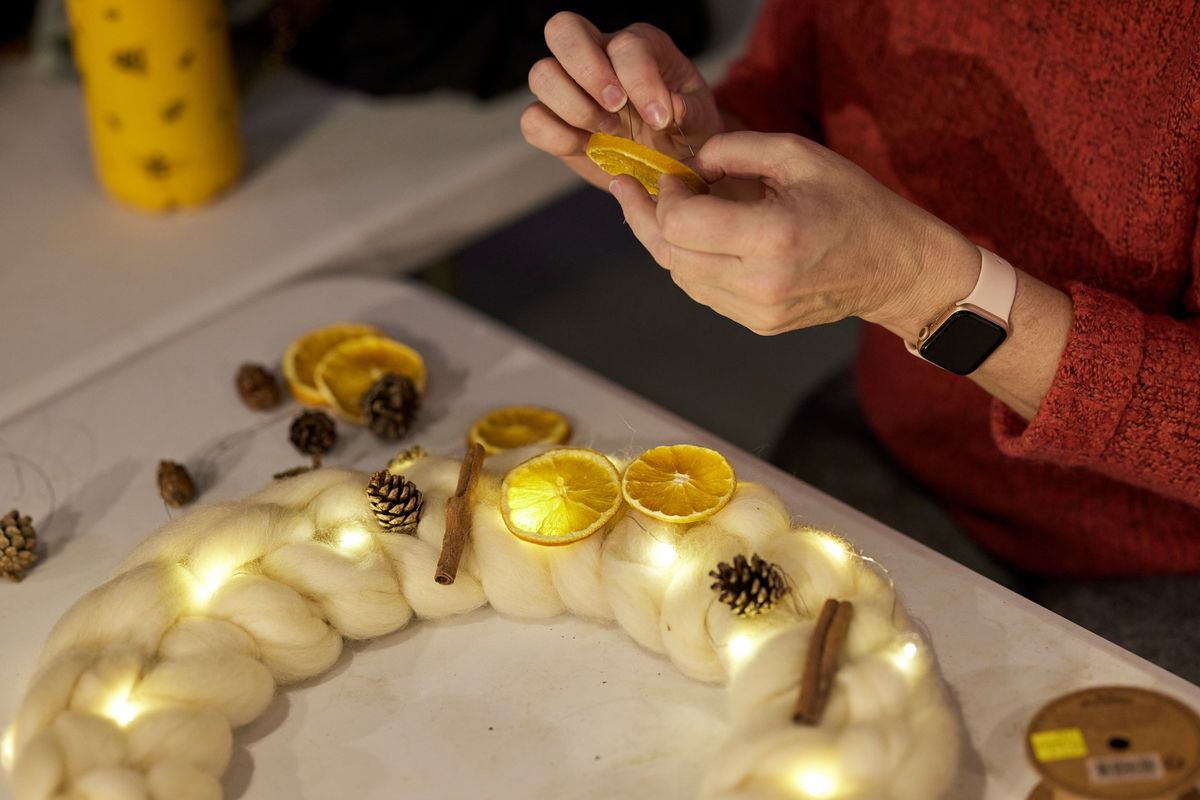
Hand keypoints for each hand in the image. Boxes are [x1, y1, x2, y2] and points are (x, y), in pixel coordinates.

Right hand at [521, 12, 723, 188]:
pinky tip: (587, 147)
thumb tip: (670, 108)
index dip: (640, 80)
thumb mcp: (701, 119)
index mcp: (638, 44)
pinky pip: (532, 120)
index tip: (660, 118)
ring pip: (540, 75)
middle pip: (562, 30)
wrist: (669, 162)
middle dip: (588, 70)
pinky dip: (556, 137)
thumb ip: (690, 111)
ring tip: (609, 132)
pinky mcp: (553, 121)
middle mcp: (596, 55)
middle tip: (616, 107)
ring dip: (574, 108)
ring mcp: (568, 86)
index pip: (625, 45)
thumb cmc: (685, 130)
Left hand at [608, 131, 980, 337]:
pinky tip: (700, 238)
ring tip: (670, 210)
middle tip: (638, 190)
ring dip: (668, 242)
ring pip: (680, 276)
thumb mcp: (799, 155)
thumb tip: (688, 160)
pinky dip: (692, 263)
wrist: (896, 267)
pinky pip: (703, 292)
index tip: (672, 176)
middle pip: (670, 254)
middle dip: (650, 218)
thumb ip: (735, 149)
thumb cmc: (853, 202)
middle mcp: (759, 282)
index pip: (679, 224)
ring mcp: (757, 310)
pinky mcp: (758, 324)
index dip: (662, 196)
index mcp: (772, 236)